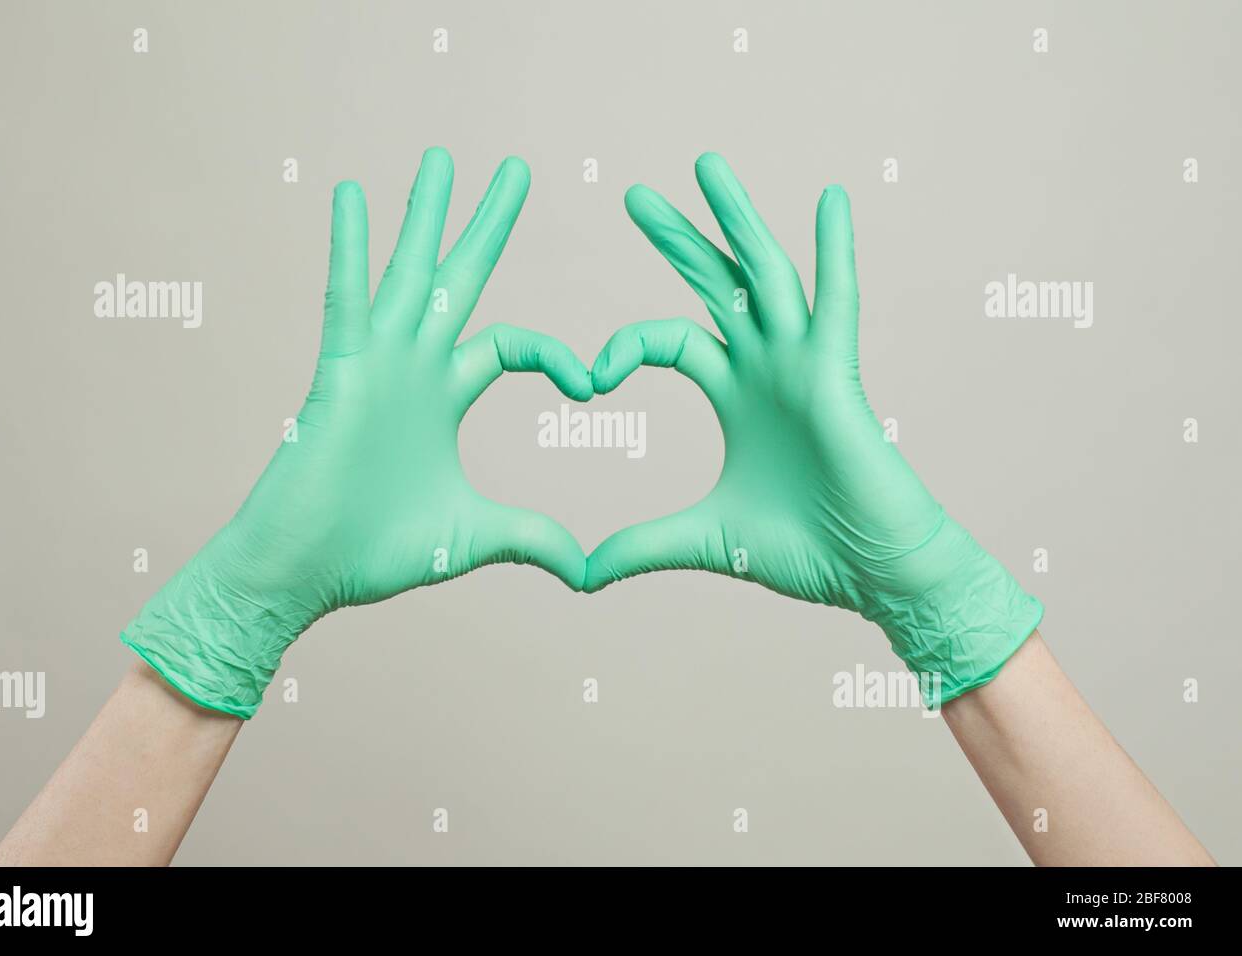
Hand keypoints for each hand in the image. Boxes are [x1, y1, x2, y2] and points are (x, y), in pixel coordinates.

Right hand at [122, 148, 590, 716]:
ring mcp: (374, 364)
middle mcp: (412, 366)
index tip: (593, 385)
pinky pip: (346, 299)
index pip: (512, 343)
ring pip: (406, 273)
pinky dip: (348, 248)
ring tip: (443, 158)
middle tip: (516, 170)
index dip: (556, 354)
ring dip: (425, 215)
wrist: (305, 571)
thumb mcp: (473, 536)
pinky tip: (352, 195)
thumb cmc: (374, 553)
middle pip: (460, 278)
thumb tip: (587, 572)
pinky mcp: (339, 373)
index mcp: (444, 394)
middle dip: (488, 224)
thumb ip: (530, 538)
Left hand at [584, 153, 1040, 702]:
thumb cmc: (806, 552)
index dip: (624, 345)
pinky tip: (829, 200)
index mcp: (734, 394)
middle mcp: (767, 367)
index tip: (589, 378)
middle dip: (675, 240)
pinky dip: (836, 250)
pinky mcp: (838, 374)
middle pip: (714, 285)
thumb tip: (579, 574)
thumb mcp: (704, 540)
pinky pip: (837, 301)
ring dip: (736, 220)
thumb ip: (642, 545)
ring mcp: (804, 364)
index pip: (670, 339)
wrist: (873, 574)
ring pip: (765, 274)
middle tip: (633, 196)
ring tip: (705, 165)